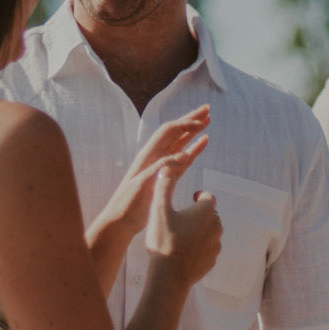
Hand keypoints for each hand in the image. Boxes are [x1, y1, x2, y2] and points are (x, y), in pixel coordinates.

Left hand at [91, 108, 211, 245]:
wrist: (120, 221)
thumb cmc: (128, 203)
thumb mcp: (143, 185)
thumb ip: (162, 169)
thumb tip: (183, 155)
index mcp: (148, 155)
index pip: (169, 131)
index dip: (185, 124)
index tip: (202, 122)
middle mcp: (155, 156)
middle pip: (176, 132)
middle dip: (191, 119)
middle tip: (207, 109)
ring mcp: (161, 166)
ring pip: (180, 143)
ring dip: (194, 131)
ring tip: (208, 120)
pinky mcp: (167, 176)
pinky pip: (183, 158)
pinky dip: (194, 149)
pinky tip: (203, 142)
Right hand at [144, 161, 220, 284]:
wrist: (169, 276)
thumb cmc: (163, 240)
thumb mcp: (159, 210)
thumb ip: (163, 187)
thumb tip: (165, 168)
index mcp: (205, 211)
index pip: (208, 197)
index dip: (198, 196)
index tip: (190, 199)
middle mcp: (215, 226)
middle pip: (210, 214)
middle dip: (199, 214)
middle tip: (183, 217)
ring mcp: (215, 245)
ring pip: (210, 232)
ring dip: (200, 230)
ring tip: (182, 235)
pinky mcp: (212, 260)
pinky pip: (207, 248)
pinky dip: (199, 247)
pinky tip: (184, 250)